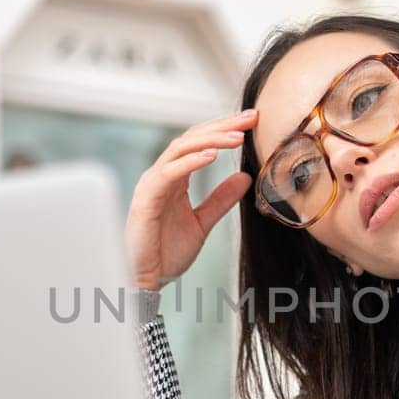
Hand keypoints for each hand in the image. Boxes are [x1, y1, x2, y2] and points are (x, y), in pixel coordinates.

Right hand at [125, 109, 256, 290]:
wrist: (146, 280)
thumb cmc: (167, 252)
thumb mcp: (203, 222)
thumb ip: (221, 199)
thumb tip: (245, 176)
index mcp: (174, 178)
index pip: (199, 143)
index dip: (224, 129)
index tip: (252, 121)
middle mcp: (161, 175)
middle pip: (191, 138)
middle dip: (222, 125)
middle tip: (250, 118)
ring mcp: (151, 184)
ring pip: (180, 149)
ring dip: (210, 139)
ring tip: (237, 136)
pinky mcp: (146, 198)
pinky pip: (169, 173)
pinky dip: (191, 162)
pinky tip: (212, 156)